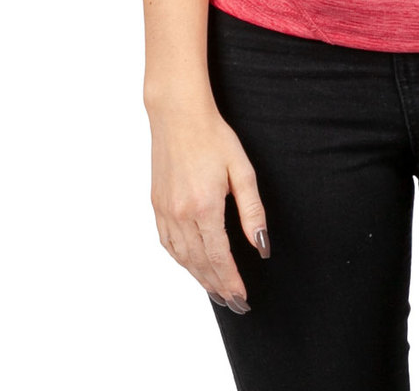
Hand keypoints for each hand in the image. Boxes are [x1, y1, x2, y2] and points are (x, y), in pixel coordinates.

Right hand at [148, 101, 270, 312]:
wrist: (178, 114)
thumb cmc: (214, 136)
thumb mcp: (242, 169)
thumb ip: (252, 211)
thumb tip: (262, 245)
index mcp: (204, 206)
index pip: (220, 257)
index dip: (232, 280)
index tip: (243, 297)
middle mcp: (181, 214)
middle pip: (201, 263)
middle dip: (218, 286)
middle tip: (233, 304)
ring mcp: (165, 210)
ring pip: (182, 257)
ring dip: (199, 278)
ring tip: (216, 291)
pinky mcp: (157, 204)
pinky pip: (167, 242)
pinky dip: (181, 260)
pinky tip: (191, 265)